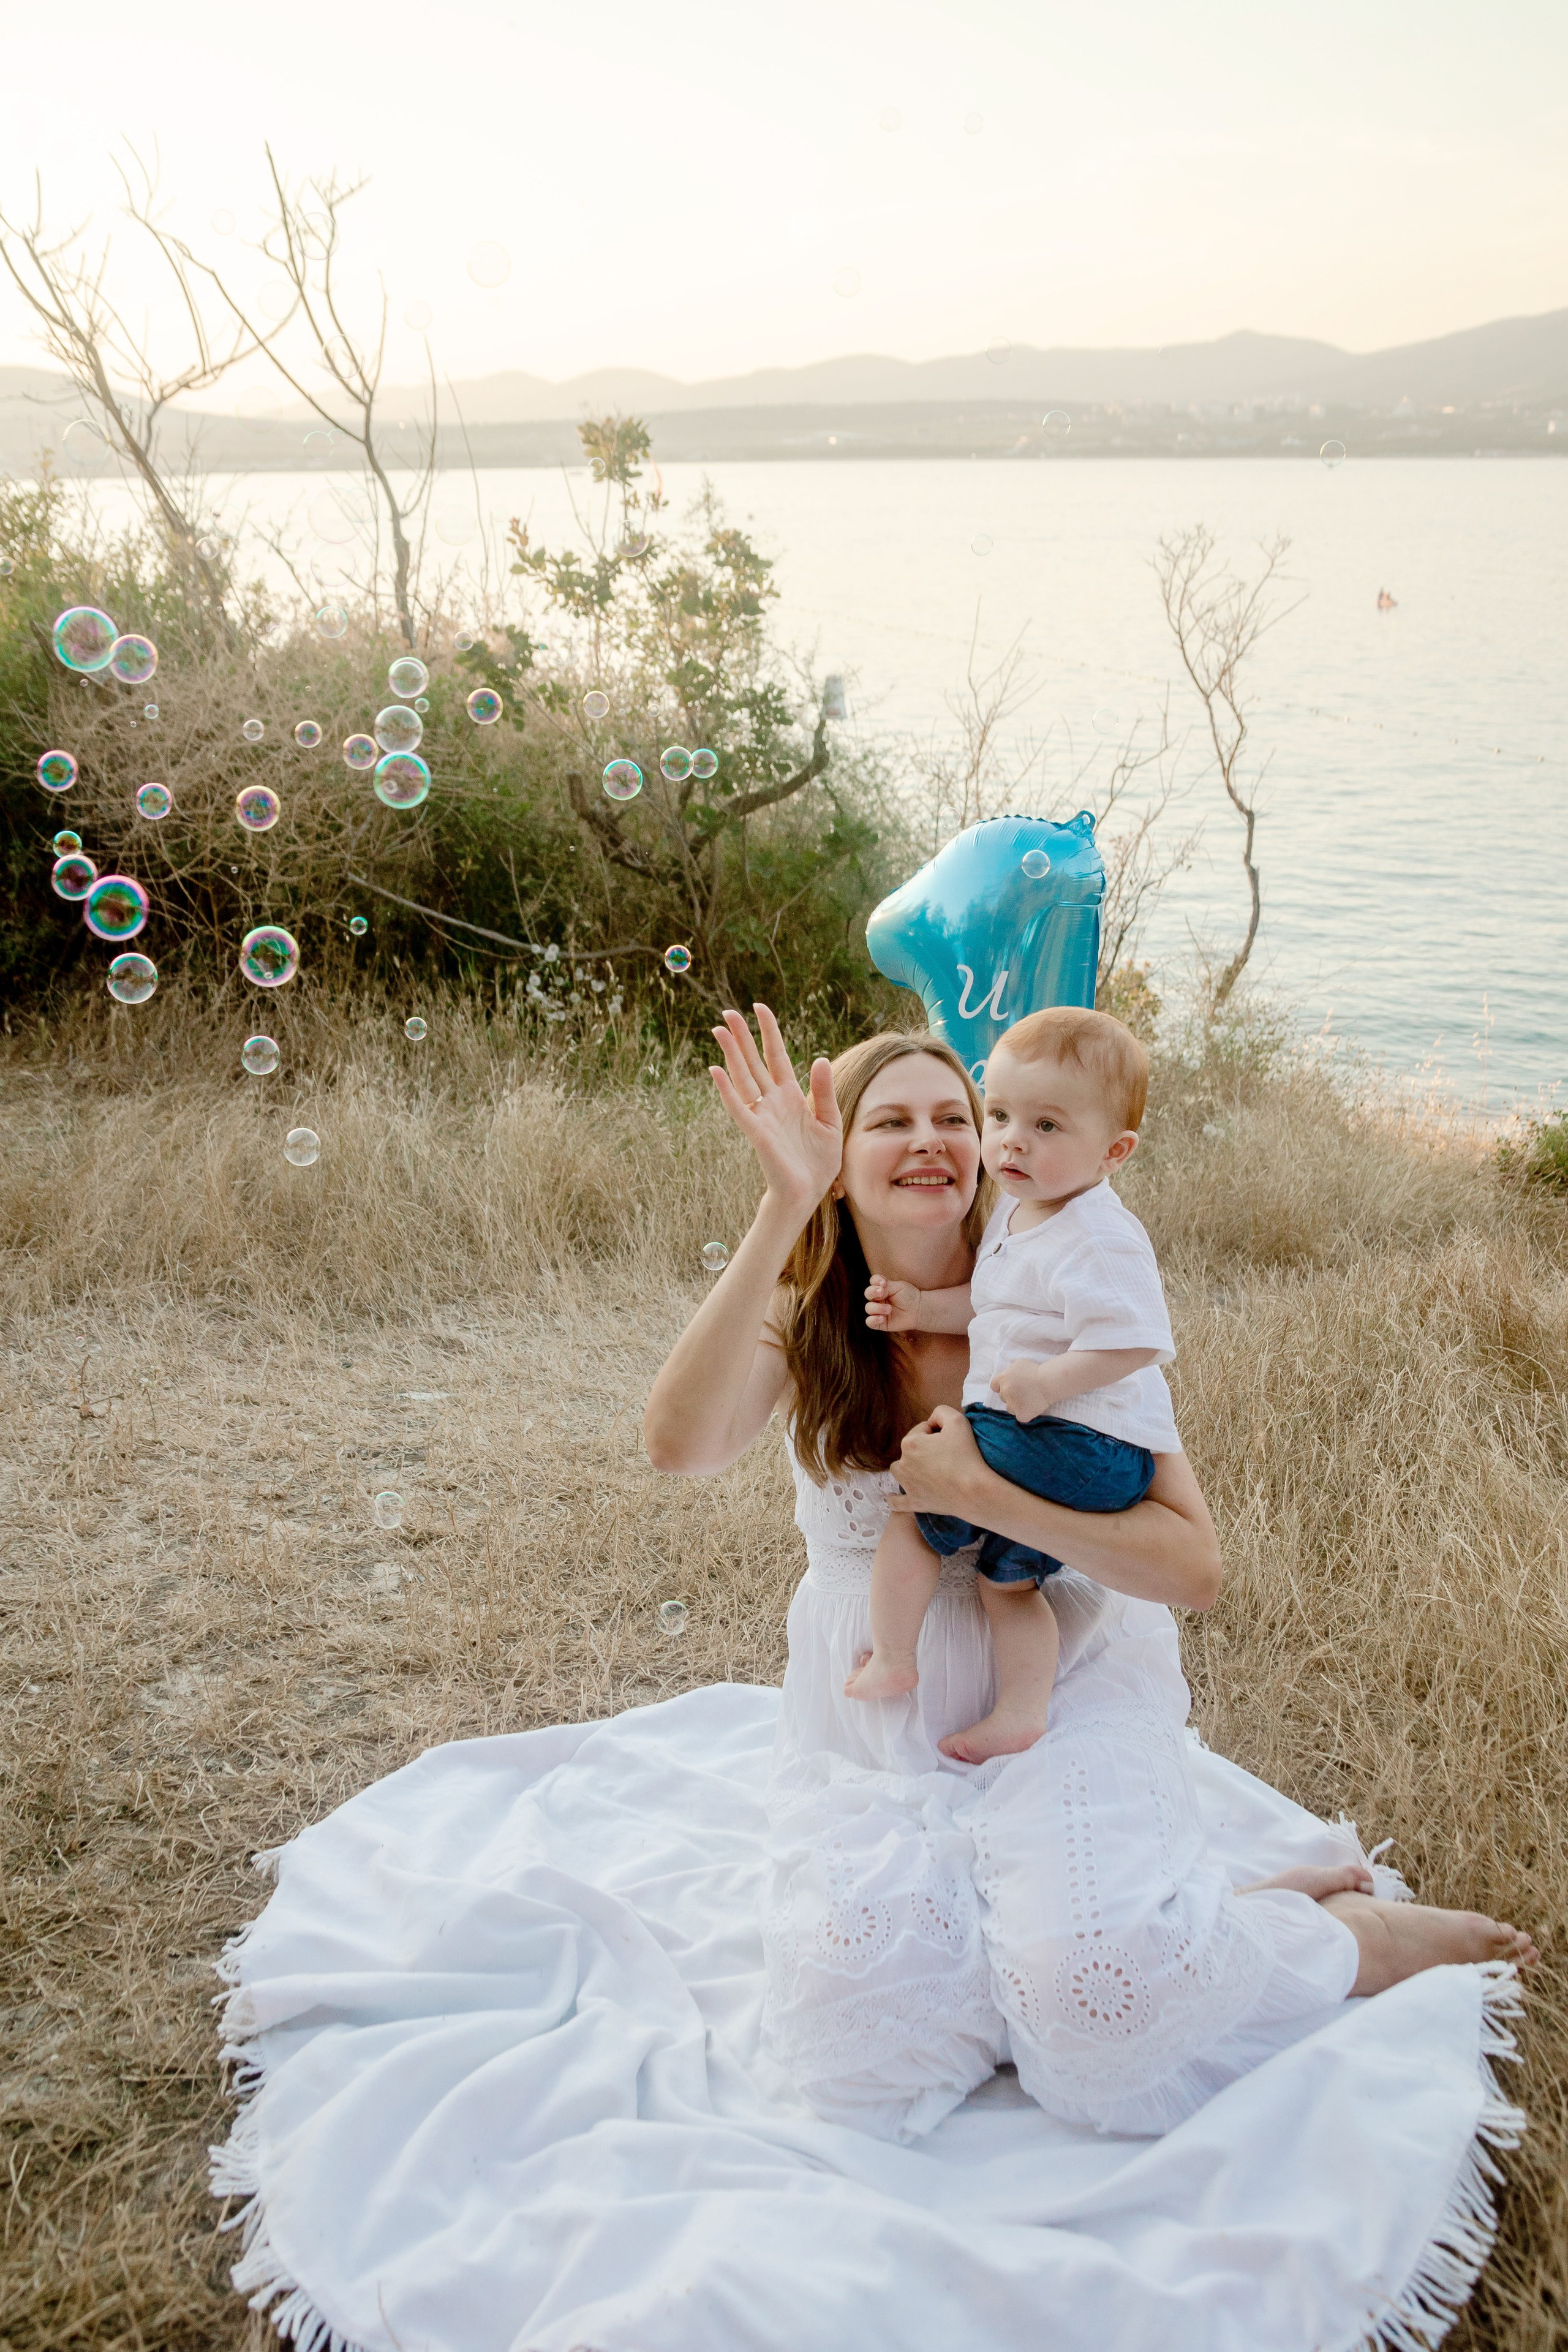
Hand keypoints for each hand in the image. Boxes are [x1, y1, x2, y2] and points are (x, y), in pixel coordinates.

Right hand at [709, 1004, 841, 1213]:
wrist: (809, 1192)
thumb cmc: (819, 1161)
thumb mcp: (830, 1121)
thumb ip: (823, 1092)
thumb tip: (819, 1058)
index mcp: (791, 1096)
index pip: (777, 1056)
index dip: (769, 1032)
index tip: (759, 1008)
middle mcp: (773, 1101)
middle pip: (754, 1061)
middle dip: (742, 1036)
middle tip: (728, 1011)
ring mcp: (762, 1114)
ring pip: (743, 1077)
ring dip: (731, 1054)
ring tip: (719, 1029)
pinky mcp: (756, 1132)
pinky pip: (738, 1106)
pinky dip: (726, 1088)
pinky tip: (716, 1069)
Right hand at [865, 1275, 919, 1332]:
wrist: (919, 1310)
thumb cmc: (909, 1296)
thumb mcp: (898, 1287)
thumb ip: (886, 1286)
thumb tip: (877, 1288)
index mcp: (882, 1288)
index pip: (873, 1281)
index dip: (876, 1281)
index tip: (884, 1283)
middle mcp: (878, 1299)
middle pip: (868, 1293)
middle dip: (873, 1292)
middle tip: (882, 1293)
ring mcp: (878, 1310)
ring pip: (868, 1308)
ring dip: (877, 1308)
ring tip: (889, 1309)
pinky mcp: (880, 1322)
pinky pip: (869, 1322)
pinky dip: (873, 1320)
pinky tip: (882, 1318)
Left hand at [886, 1405, 986, 1517]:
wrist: (974, 1490)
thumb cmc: (966, 1455)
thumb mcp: (957, 1420)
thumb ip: (941, 1412)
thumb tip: (933, 1421)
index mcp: (909, 1443)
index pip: (922, 1430)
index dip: (937, 1432)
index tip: (950, 1440)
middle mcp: (902, 1464)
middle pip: (911, 1449)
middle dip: (924, 1449)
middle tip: (946, 1455)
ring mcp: (907, 1486)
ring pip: (900, 1472)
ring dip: (907, 1469)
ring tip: (924, 1471)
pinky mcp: (914, 1503)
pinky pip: (897, 1503)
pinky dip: (895, 1500)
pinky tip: (892, 1498)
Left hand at [992, 1359, 1059, 1422]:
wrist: (1048, 1382)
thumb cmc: (1035, 1370)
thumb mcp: (1018, 1364)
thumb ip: (1009, 1372)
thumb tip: (1006, 1378)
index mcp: (1002, 1379)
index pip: (994, 1386)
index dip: (1001, 1387)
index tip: (1011, 1387)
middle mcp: (1004, 1392)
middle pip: (1003, 1397)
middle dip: (1010, 1395)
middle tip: (1023, 1393)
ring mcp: (1012, 1404)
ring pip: (1009, 1408)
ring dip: (1016, 1405)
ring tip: (1028, 1400)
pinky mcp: (1021, 1414)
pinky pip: (1019, 1416)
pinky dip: (1024, 1413)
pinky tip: (1031, 1407)